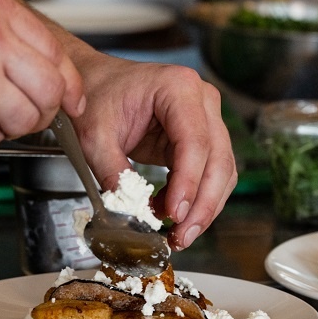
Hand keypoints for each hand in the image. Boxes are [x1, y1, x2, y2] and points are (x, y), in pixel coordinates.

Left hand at [69, 54, 237, 250]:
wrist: (98, 83)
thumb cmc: (97, 96)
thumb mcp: (95, 135)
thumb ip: (112, 172)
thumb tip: (131, 211)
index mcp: (178, 88)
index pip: (195, 142)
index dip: (189, 183)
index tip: (174, 214)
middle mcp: (202, 101)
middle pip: (218, 160)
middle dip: (202, 204)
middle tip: (182, 235)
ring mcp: (206, 119)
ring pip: (222, 171)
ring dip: (204, 207)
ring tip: (178, 233)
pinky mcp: (202, 138)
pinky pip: (211, 174)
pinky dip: (197, 199)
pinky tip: (173, 215)